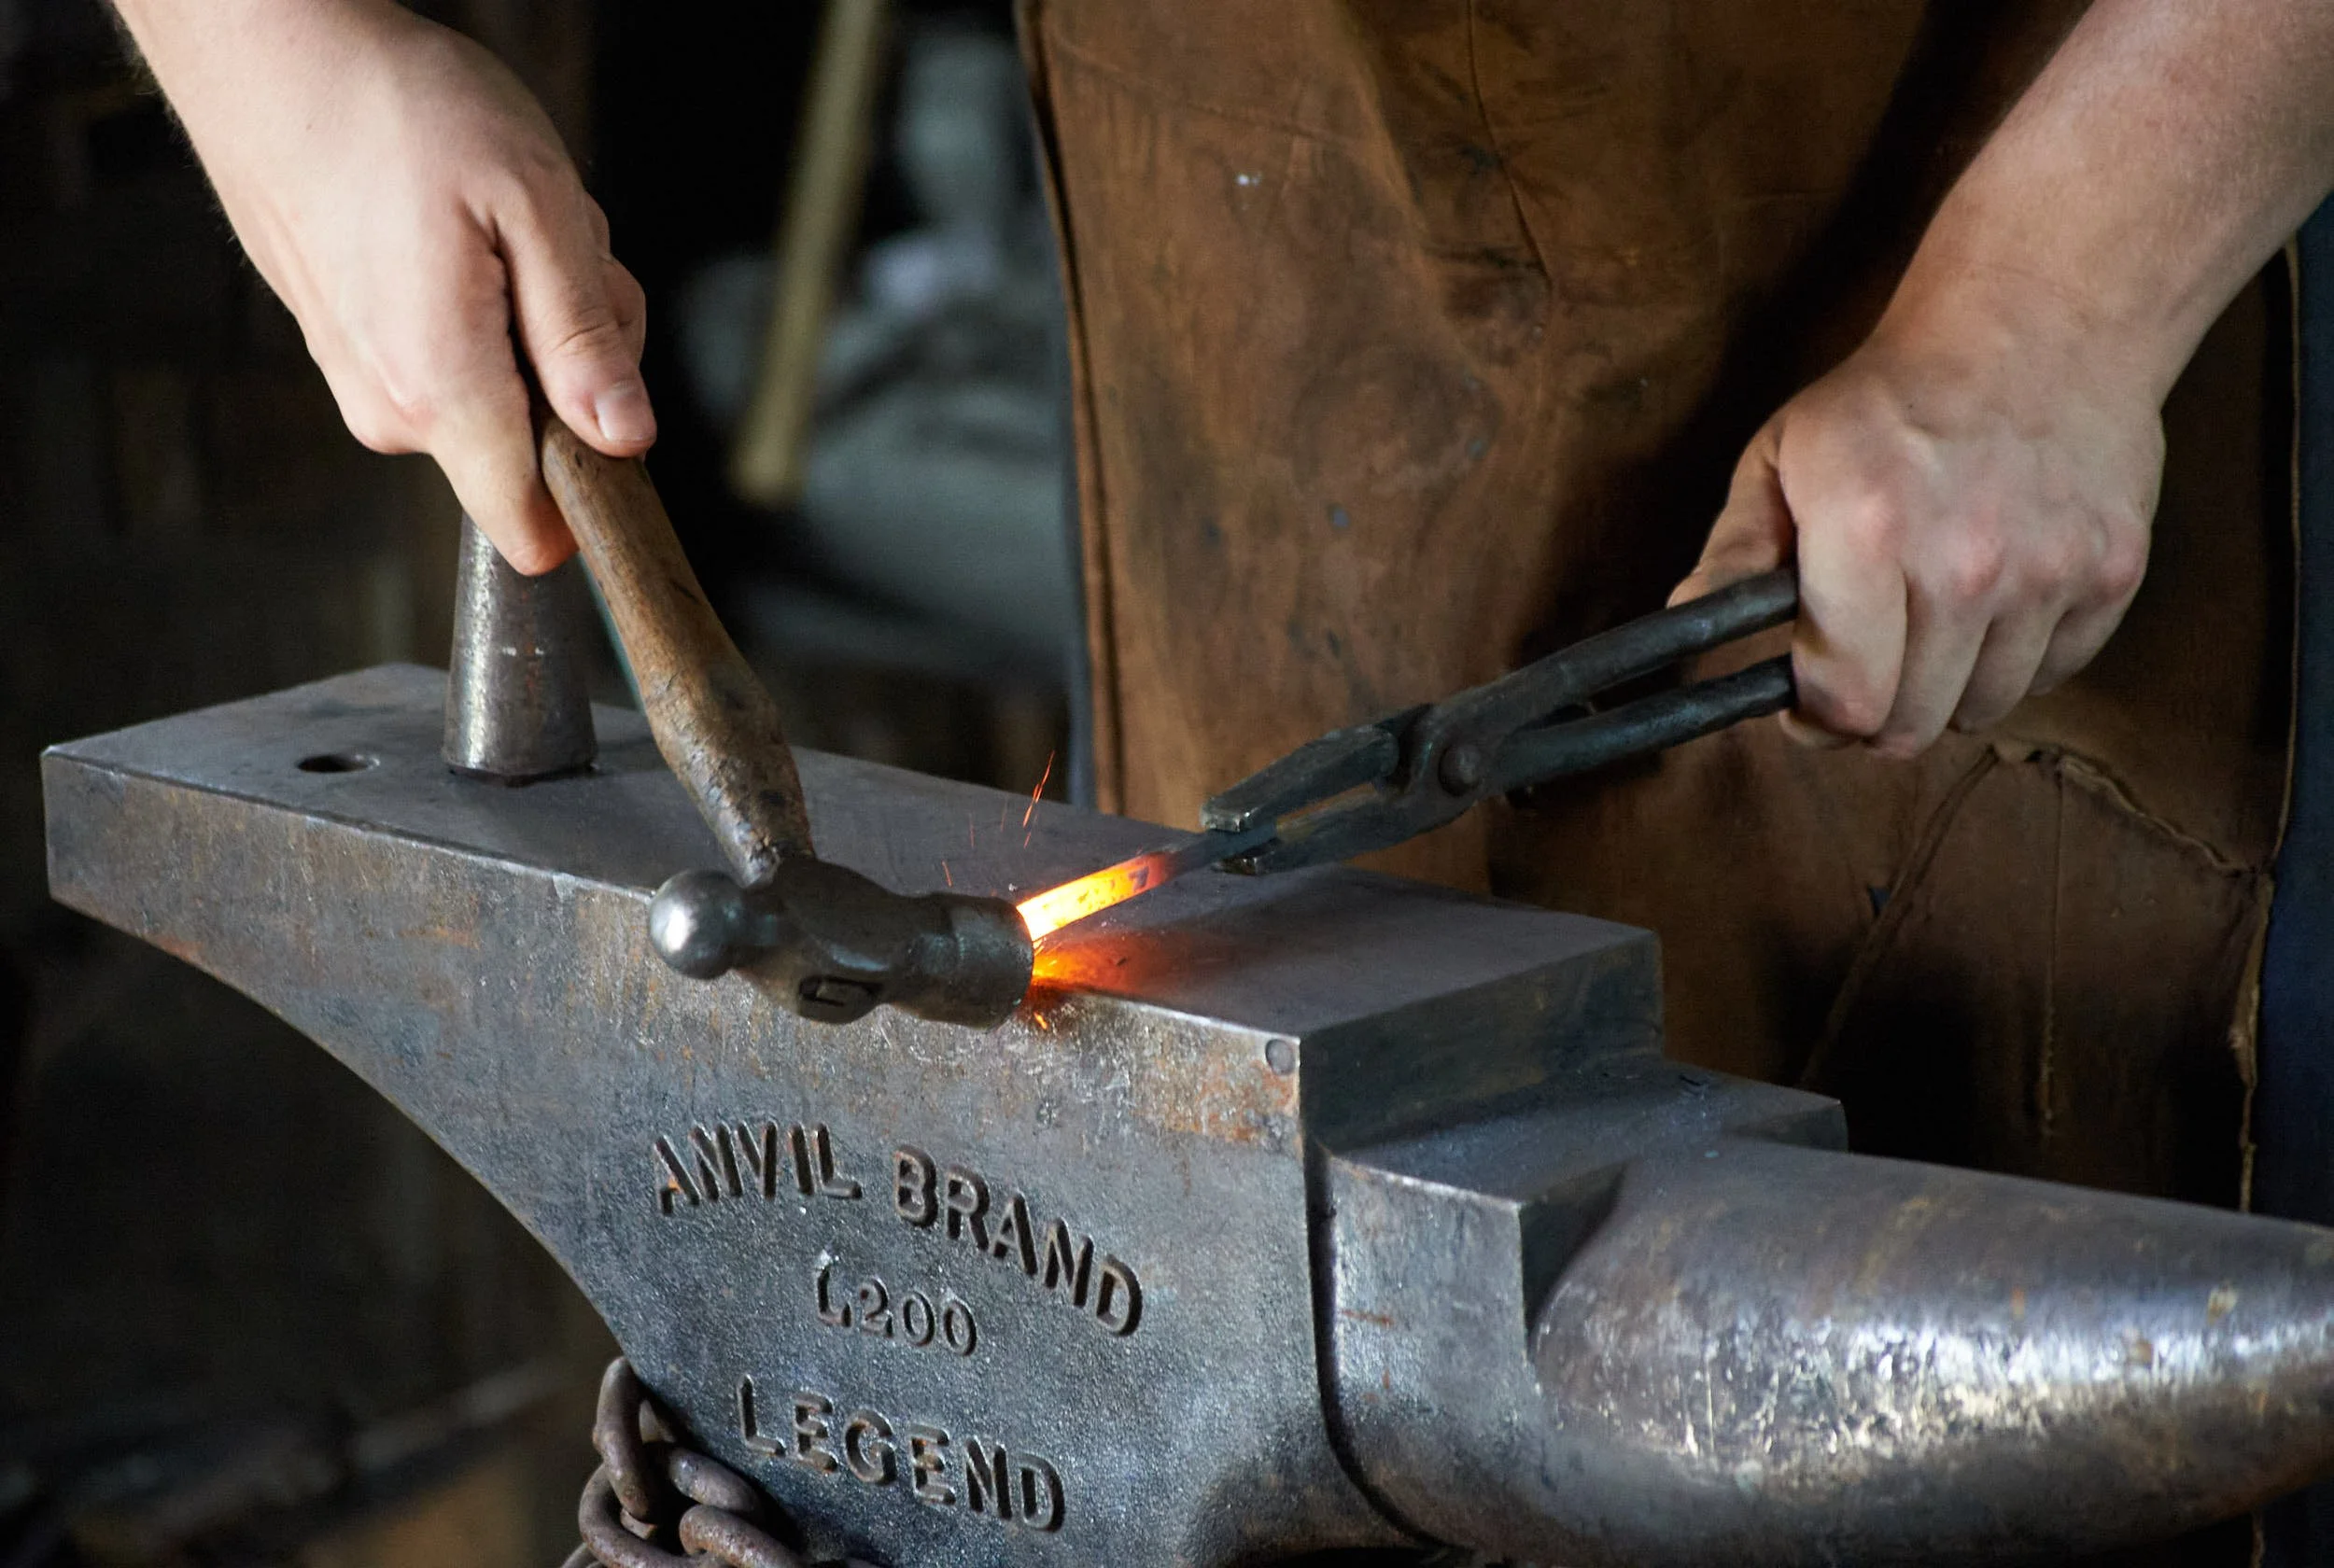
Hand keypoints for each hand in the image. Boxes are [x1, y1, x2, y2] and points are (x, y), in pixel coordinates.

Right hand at [115, 0, 650, 571]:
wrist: (271, 50)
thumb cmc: (402, 109)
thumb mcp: (538, 208)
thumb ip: (585, 340)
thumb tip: (625, 440)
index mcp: (443, 393)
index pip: (533, 529)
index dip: (595, 484)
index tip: (611, 404)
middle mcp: (391, 411)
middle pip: (540, 443)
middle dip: (576, 354)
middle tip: (552, 249)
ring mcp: (363, 382)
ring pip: (506, 392)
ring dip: (534, 312)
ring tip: (495, 221)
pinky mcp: (349, 349)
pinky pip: (456, 356)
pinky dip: (484, 295)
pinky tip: (456, 223)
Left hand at [1674, 289, 2161, 757]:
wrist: (2037, 322)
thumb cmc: (1890, 397)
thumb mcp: (1783, 457)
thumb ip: (1736, 555)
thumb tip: (1685, 629)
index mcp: (1868, 533)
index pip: (1843, 698)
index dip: (1813, 720)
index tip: (1803, 707)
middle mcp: (1965, 563)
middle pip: (1910, 725)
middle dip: (1870, 718)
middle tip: (1861, 676)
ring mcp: (2050, 571)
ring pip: (1982, 710)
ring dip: (1944, 692)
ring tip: (1925, 630)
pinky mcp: (2113, 573)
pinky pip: (2051, 676)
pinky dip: (2013, 663)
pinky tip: (1990, 607)